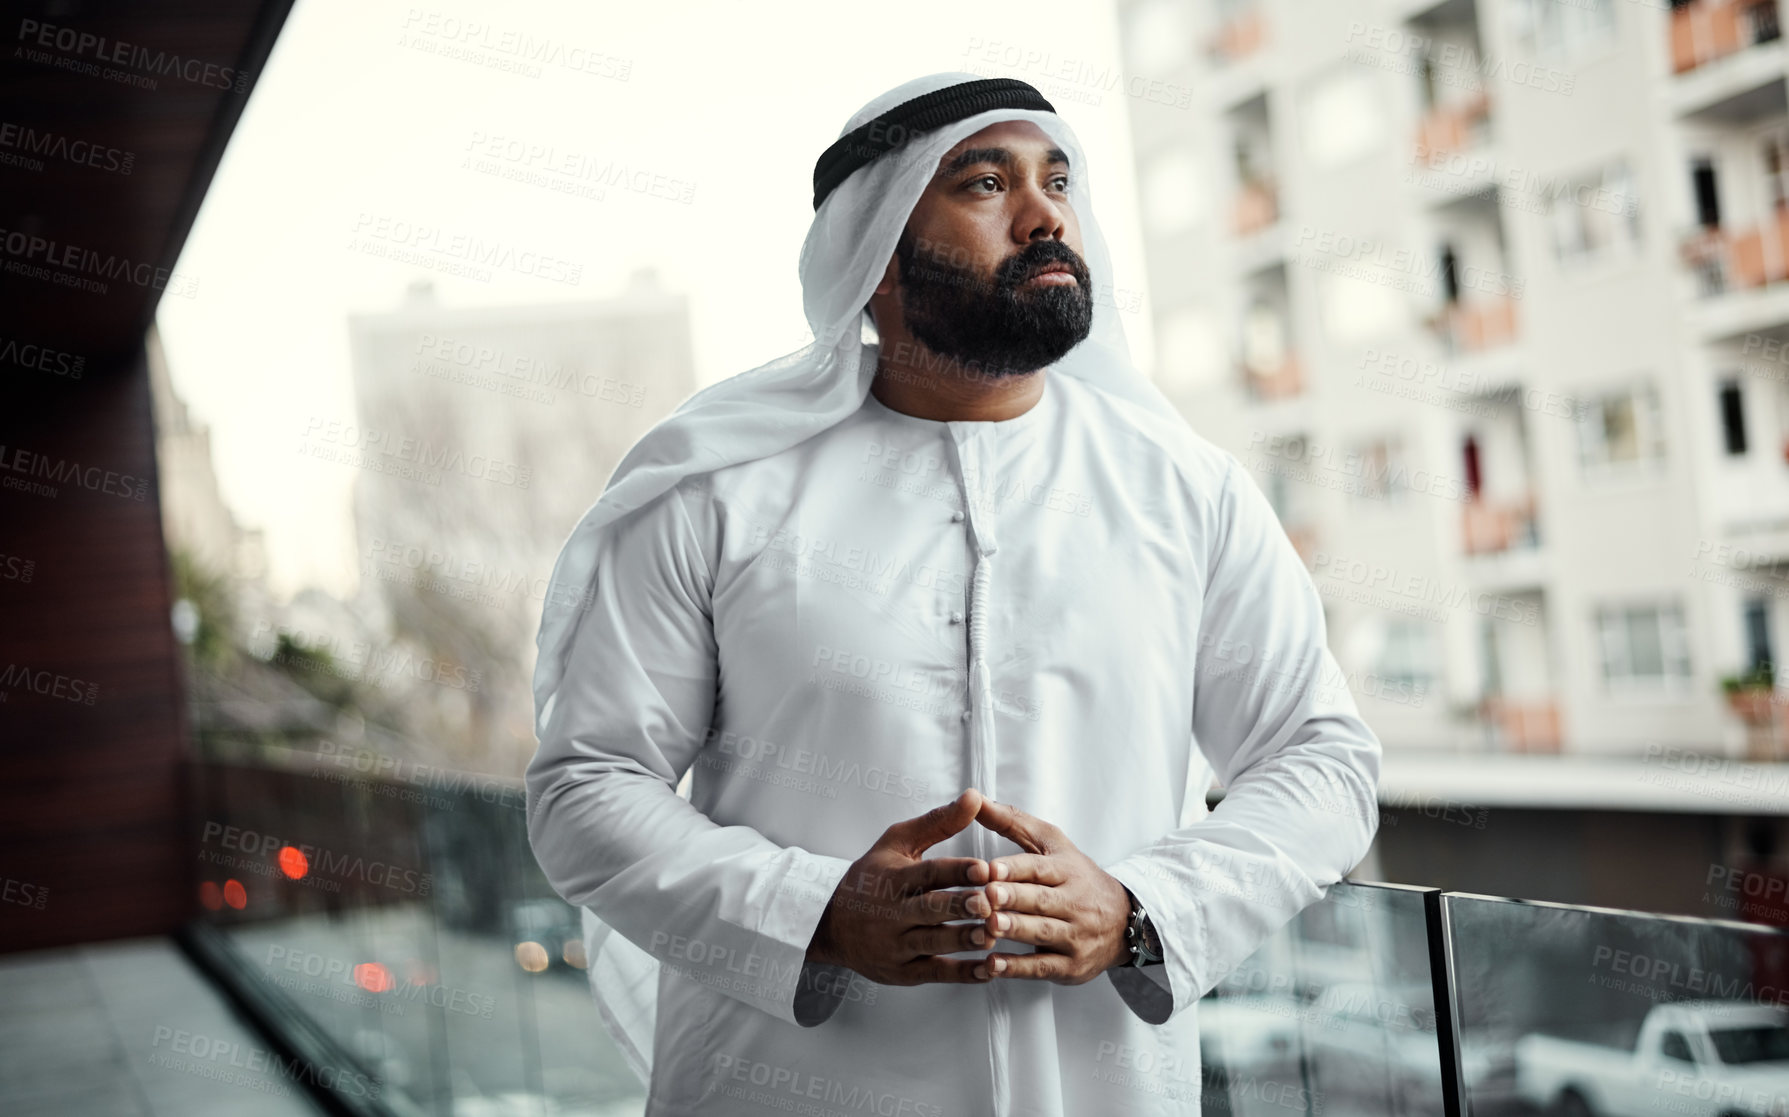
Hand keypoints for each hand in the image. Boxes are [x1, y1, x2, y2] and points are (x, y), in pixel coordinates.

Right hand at [805, 789, 996, 985]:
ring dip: (963, 940)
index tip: (984, 868)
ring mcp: (896, 945)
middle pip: (930, 909)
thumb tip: (975, 797)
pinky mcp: (903, 972)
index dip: (956, 871)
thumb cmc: (872, 878)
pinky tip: (988, 969)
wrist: (830, 924)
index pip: (927, 873)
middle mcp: (893, 913)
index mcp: (893, 878)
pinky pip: (935, 973)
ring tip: (992, 935)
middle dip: (959, 907)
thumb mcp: (897, 843)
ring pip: (933, 943)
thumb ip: (938, 822)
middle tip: (989, 902)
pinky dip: (962, 974)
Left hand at [971, 798, 1131, 983]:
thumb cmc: (1075, 877)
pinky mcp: (1072, 966)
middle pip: (1041, 900)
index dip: (1016, 868)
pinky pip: (1043, 968)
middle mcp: (1074, 902)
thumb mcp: (1052, 845)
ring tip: (989, 927)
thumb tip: (974, 799)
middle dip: (1014, 898)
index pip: (1041, 868)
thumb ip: (1012, 823)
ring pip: (1043, 933)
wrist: (1124, 920)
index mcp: (1067, 870)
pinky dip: (1017, 968)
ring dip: (1015, 930)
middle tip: (987, 895)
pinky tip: (992, 965)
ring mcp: (1075, 936)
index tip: (991, 868)